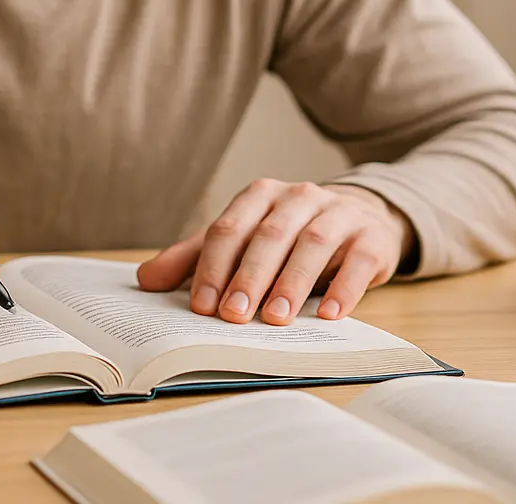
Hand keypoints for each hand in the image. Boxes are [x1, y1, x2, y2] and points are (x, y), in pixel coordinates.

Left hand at [136, 180, 413, 324]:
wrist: (360, 219)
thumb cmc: (289, 235)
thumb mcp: (242, 239)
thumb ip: (195, 257)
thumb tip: (145, 279)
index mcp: (260, 196)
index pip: (230, 229)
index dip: (213, 267)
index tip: (202, 306)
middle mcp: (298, 198)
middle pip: (269, 236)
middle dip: (249, 277)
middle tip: (233, 316)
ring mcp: (338, 214)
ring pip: (312, 244)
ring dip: (292, 283)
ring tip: (275, 319)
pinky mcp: (370, 238)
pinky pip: (357, 260)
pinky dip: (344, 288)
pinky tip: (330, 314)